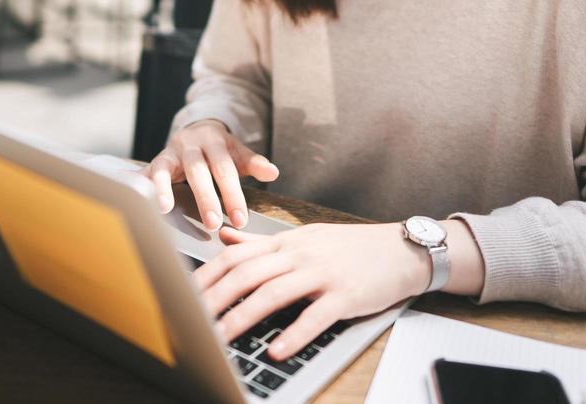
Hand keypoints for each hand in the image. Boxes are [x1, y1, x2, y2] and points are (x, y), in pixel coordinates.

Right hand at [144, 119, 279, 229]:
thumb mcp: (238, 153)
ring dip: (163, 188)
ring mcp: (169, 152)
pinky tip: (134, 196)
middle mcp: (190, 145)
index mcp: (214, 142)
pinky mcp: (154, 162)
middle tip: (213, 224)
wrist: (197, 129)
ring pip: (165, 168)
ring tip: (164, 208)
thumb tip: (274, 173)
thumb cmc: (220, 150)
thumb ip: (254, 163)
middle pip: (198, 171)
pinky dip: (137, 183)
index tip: (240, 220)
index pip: (225, 170)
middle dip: (205, 198)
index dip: (233, 195)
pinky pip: (144, 172)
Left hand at [194, 223, 430, 360]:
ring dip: (244, 318)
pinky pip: (316, 315)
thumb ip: (262, 241)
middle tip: (191, 320)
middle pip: (247, 273)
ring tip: (221, 339)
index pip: (236, 255)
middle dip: (215, 299)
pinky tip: (277, 350)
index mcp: (287, 242)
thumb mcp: (305, 239)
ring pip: (274, 292)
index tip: (183, 295)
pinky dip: (294, 334)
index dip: (207, 276)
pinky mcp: (346, 294)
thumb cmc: (351, 248)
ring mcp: (323, 273)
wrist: (403, 249)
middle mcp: (300, 254)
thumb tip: (225, 236)